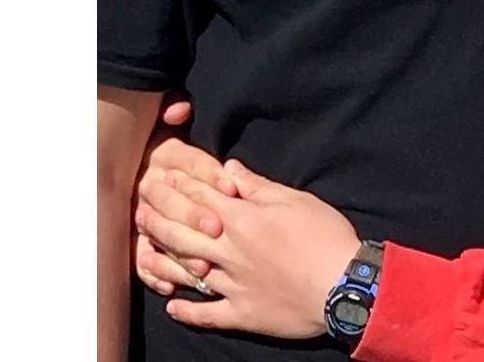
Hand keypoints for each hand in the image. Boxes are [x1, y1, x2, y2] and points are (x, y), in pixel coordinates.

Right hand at [133, 104, 237, 297]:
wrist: (132, 160)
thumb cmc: (171, 145)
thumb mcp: (168, 120)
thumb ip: (173, 110)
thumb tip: (178, 110)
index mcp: (165, 155)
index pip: (189, 164)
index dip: (210, 175)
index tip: (230, 188)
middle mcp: (150, 185)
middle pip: (172, 201)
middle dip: (194, 215)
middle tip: (218, 228)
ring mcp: (140, 213)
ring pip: (156, 235)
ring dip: (178, 252)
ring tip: (202, 267)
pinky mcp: (137, 237)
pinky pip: (140, 259)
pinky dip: (154, 274)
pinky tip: (171, 285)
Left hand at [141, 158, 360, 338]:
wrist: (342, 286)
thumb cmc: (324, 236)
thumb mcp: (295, 201)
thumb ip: (258, 187)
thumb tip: (229, 169)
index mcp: (244, 220)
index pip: (202, 199)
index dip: (179, 186)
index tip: (160, 177)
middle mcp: (231, 252)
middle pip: (184, 232)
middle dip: (160, 217)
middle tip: (140, 207)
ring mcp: (233, 285)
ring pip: (187, 272)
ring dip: (162, 261)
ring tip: (143, 251)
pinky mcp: (242, 313)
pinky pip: (208, 314)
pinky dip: (188, 311)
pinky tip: (172, 307)